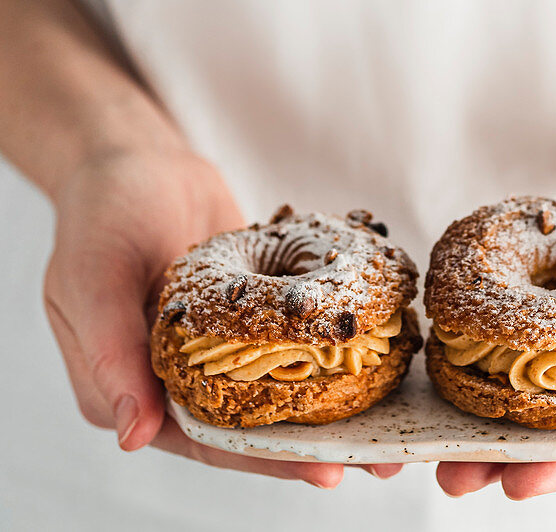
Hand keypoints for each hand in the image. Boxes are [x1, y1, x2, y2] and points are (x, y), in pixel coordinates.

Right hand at [44, 148, 399, 487]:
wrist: (136, 157)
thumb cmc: (101, 212)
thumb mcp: (93, 279)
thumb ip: (111, 353)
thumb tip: (133, 435)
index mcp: (128, 387)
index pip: (205, 438)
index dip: (265, 458)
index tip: (325, 467)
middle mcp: (174, 375)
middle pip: (249, 424)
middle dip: (312, 442)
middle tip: (379, 456)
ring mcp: (214, 343)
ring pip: (275, 385)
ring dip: (330, 404)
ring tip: (392, 420)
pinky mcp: (246, 310)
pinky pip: (287, 336)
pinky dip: (325, 347)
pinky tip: (376, 355)